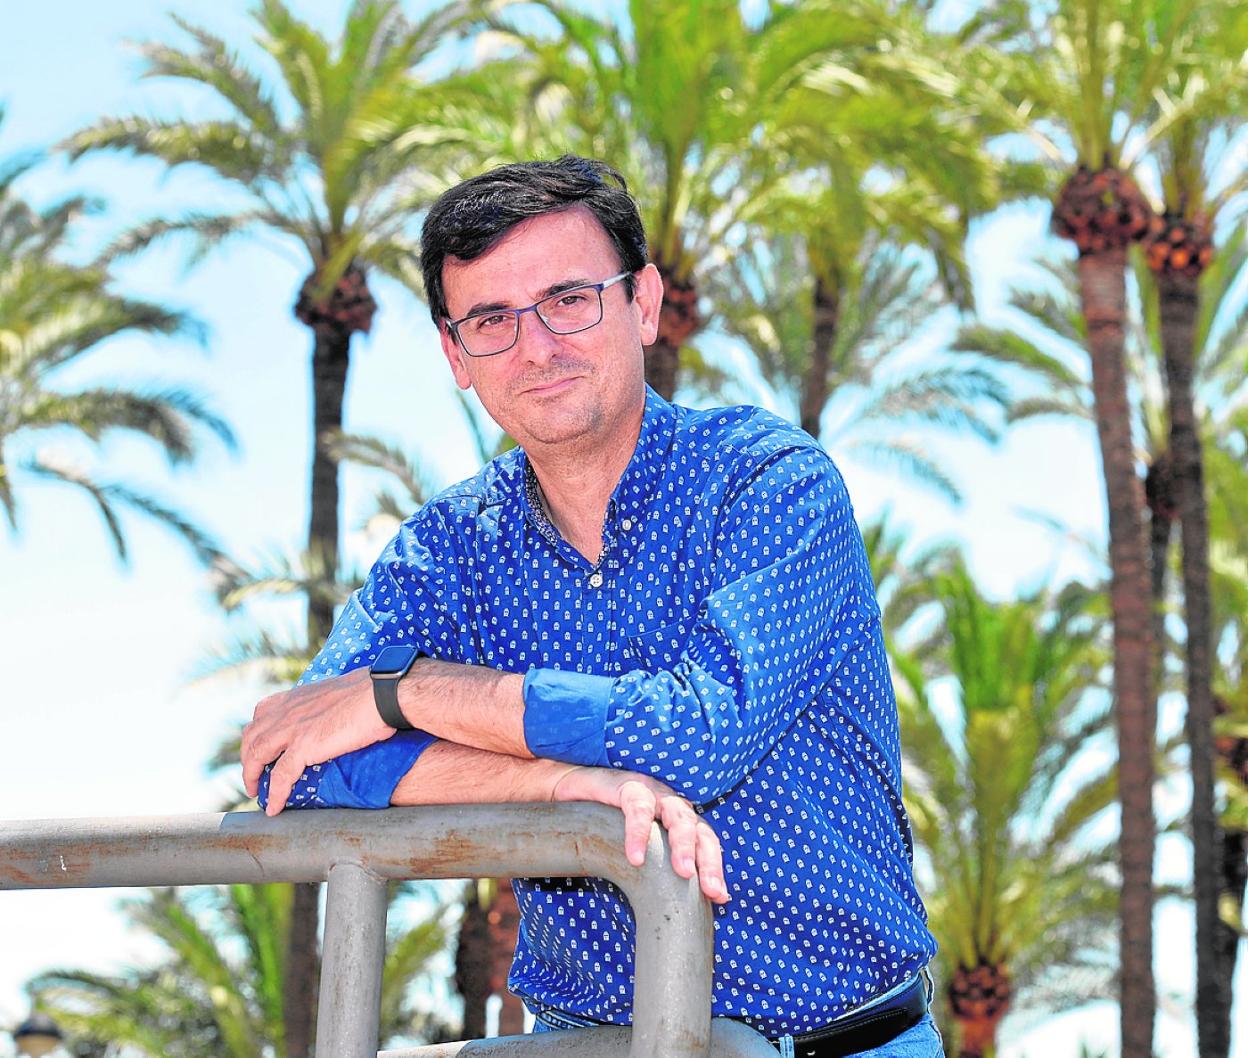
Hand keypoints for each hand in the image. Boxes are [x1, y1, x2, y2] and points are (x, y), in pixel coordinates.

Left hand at [241, 667, 396, 814]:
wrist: (381, 694)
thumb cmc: (371, 692)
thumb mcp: (337, 692)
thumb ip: (324, 704)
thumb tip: (334, 714)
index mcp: (296, 697)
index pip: (262, 712)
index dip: (257, 731)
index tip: (259, 746)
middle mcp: (287, 711)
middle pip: (251, 736)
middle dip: (247, 758)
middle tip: (253, 775)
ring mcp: (292, 729)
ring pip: (257, 756)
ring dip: (252, 777)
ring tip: (255, 793)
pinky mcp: (304, 746)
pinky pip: (281, 776)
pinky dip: (275, 794)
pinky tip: (274, 808)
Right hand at [552, 767, 728, 904]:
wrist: (567, 788)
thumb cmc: (601, 823)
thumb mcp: (631, 850)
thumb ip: (650, 869)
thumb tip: (666, 911)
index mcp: (675, 821)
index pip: (705, 842)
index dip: (714, 867)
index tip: (720, 898)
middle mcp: (668, 805)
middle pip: (700, 829)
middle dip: (709, 860)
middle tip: (709, 890)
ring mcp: (650, 792)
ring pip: (678, 815)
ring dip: (683, 845)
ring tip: (683, 873)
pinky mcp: (625, 785)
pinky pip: (637, 807)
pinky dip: (638, 832)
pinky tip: (635, 857)